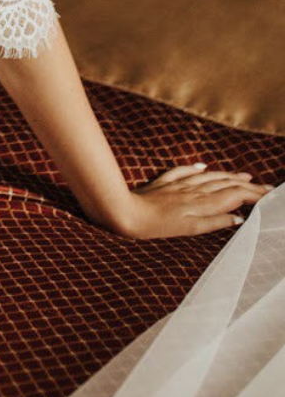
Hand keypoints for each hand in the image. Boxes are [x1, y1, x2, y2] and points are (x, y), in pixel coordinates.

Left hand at [108, 163, 274, 239]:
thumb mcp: (190, 229)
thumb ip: (215, 221)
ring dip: (228, 175)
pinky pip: (185, 171)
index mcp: (202, 202)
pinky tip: (202, 167)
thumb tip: (238, 217)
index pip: (234, 195)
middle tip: (265, 186)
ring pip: (209, 176)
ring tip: (243, 176)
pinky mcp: (164, 181)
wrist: (127, 212)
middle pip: (225, 183)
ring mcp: (179, 184)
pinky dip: (197, 169)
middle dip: (246, 184)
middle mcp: (193, 190)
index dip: (252, 194)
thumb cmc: (159, 225)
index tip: (268, 194)